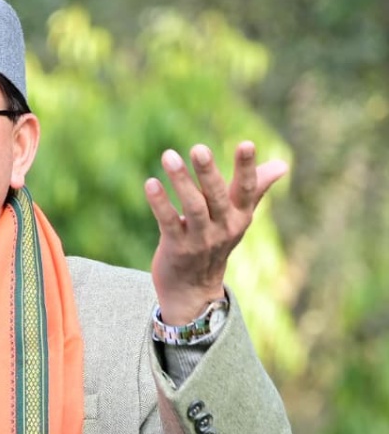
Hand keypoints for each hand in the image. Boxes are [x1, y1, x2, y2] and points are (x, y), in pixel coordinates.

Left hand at [146, 141, 287, 323]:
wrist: (194, 289)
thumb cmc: (216, 243)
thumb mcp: (239, 218)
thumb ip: (256, 188)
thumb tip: (283, 165)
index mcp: (241, 216)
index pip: (248, 188)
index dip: (247, 167)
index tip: (247, 143)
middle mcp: (224, 227)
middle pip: (218, 196)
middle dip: (209, 172)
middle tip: (199, 148)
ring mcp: (201, 239)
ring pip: (193, 207)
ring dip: (181, 181)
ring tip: (169, 156)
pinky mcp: (177, 248)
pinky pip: (168, 222)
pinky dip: (160, 203)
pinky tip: (150, 183)